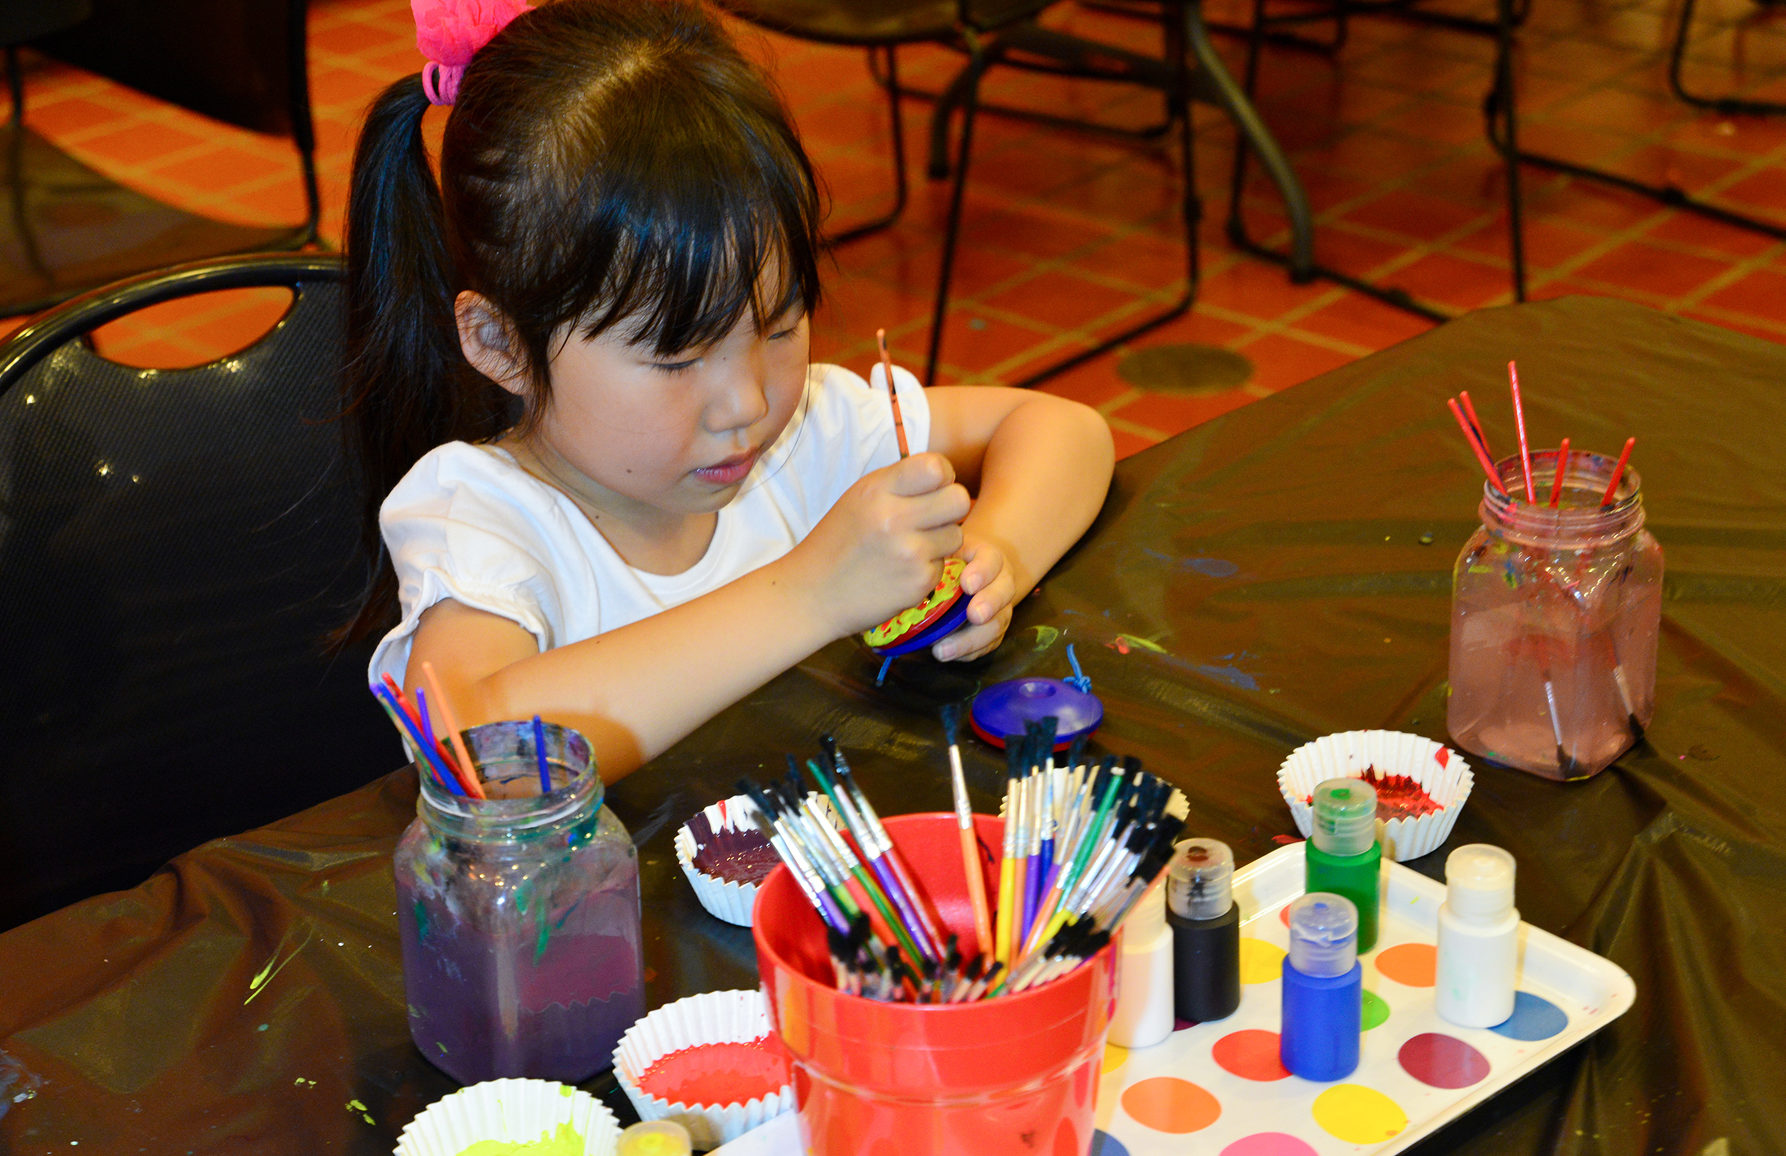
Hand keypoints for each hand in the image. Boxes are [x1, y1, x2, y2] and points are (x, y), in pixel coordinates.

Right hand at [790, 452, 969, 638]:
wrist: (812, 595)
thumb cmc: (839, 542)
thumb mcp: (859, 498)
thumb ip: (900, 483)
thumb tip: (944, 474)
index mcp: (877, 491)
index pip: (936, 467)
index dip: (942, 477)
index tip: (930, 489)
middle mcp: (894, 518)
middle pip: (959, 499)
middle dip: (950, 508)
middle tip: (931, 518)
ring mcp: (909, 553)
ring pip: (956, 535)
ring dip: (940, 540)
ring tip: (909, 547)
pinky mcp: (918, 582)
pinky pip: (943, 565)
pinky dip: (927, 567)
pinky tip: (901, 570)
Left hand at [930, 535, 1015, 661]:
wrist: (970, 574)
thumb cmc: (951, 560)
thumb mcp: (945, 549)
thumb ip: (935, 552)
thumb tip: (910, 562)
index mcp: (989, 558)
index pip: (991, 561)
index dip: (982, 572)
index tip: (967, 584)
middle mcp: (1000, 583)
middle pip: (1003, 593)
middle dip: (989, 604)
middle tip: (974, 615)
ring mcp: (1000, 609)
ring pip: (997, 625)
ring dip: (972, 639)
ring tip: (943, 650)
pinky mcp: (993, 630)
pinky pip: (987, 644)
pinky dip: (969, 652)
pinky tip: (949, 654)